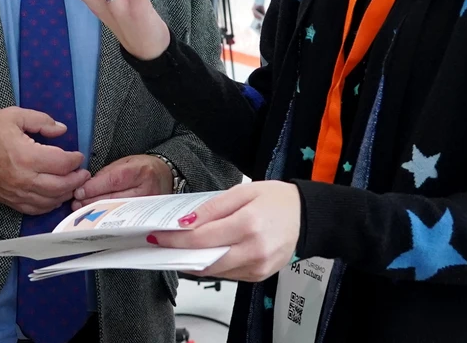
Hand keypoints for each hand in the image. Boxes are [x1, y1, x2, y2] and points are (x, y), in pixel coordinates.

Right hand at [0, 107, 90, 215]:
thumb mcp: (13, 115)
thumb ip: (41, 120)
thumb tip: (61, 130)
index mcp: (26, 155)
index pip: (62, 163)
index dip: (75, 160)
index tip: (78, 155)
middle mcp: (24, 178)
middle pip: (61, 186)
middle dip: (76, 180)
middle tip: (83, 173)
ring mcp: (16, 193)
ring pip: (50, 201)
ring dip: (65, 194)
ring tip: (72, 185)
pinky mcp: (9, 201)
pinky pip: (34, 209)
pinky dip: (48, 205)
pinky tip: (54, 197)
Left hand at [72, 154, 173, 210]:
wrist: (165, 176)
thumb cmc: (143, 168)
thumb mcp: (125, 162)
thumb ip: (107, 173)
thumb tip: (86, 187)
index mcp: (139, 171)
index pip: (113, 181)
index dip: (94, 188)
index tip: (79, 192)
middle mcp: (145, 190)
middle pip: (113, 199)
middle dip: (91, 202)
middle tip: (76, 204)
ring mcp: (147, 206)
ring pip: (117, 211)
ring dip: (97, 212)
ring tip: (82, 211)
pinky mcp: (146, 216)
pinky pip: (123, 219)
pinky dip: (108, 217)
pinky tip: (97, 217)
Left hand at [148, 181, 300, 282]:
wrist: (307, 217)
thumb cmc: (278, 200)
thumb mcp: (243, 191)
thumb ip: (213, 207)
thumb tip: (187, 222)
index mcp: (248, 225)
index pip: (201, 238)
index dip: (176, 239)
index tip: (159, 236)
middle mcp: (253, 250)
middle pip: (205, 260)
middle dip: (180, 254)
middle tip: (163, 245)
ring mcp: (258, 267)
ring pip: (216, 271)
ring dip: (194, 262)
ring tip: (180, 249)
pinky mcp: (259, 275)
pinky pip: (229, 274)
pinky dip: (214, 265)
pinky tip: (205, 254)